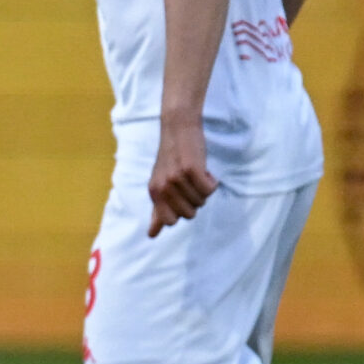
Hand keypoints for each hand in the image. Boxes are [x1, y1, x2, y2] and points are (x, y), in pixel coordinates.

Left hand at [147, 118, 216, 235]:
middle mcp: (162, 187)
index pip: (170, 221)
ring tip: (195, 173)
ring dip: (204, 188)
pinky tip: (204, 170)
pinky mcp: (191, 169)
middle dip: (195, 200)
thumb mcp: (160, 184)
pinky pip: (210, 189)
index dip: (182, 211)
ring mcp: (176, 178)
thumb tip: (151, 235)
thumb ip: (158, 210)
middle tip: (189, 182)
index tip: (182, 197)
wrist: (178, 129)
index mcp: (154, 193)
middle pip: (190, 213)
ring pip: (202, 201)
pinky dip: (212, 181)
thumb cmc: (172, 159)